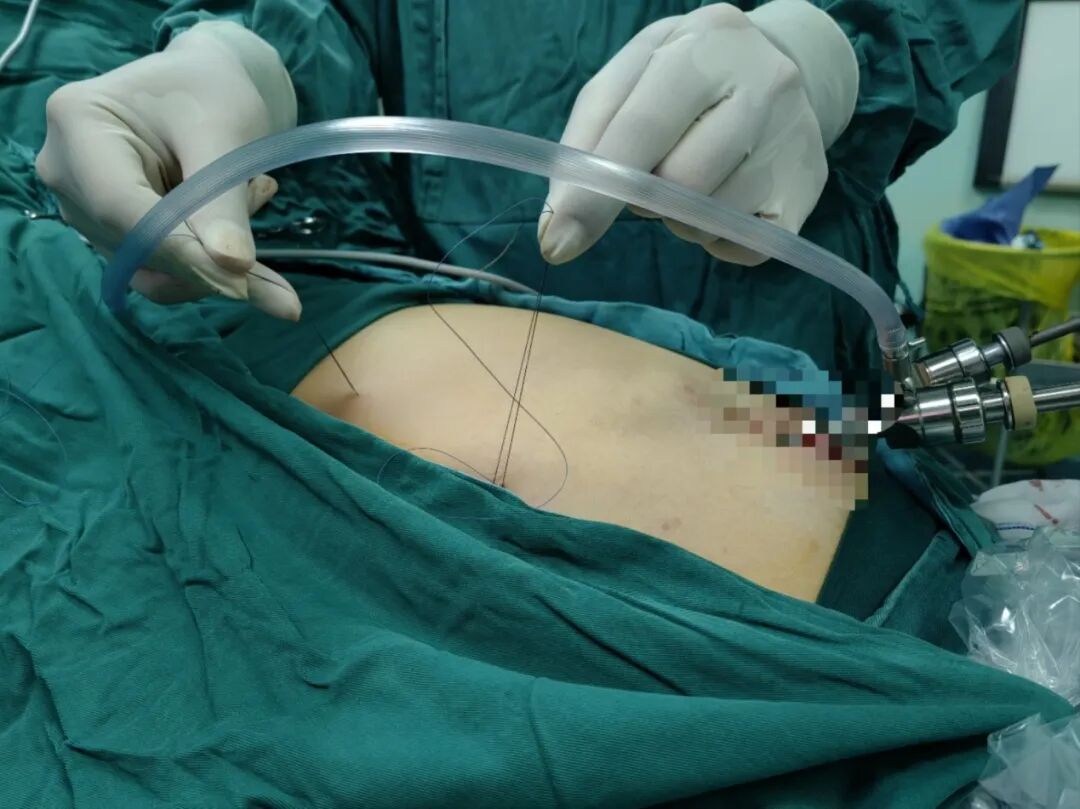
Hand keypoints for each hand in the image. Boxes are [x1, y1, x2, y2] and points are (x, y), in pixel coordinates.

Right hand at [36, 21, 301, 318]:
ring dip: (216, 253)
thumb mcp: (224, 131)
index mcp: (80, 125)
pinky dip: (212, 256)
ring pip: (155, 271)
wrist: (206, 87)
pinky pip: (167, 271)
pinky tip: (241, 206)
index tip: (241, 281)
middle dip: (208, 255)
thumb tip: (233, 267)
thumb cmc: (210, 90)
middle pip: (135, 249)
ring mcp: (86, 210)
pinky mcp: (114, 236)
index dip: (180, 251)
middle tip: (266, 205)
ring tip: (255, 189)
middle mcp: (67, 174)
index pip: (121, 209)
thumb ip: (223, 199)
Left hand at [538, 0, 857, 265]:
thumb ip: (585, 144)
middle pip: (681, 181)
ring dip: (681, 218)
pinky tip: (723, 202)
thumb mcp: (627, 84)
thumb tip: (557, 228)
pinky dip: (718, 238)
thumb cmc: (682, 82)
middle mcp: (764, 81)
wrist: (777, 67)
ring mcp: (795, 134)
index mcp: (704, 44)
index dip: (595, 191)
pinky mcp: (810, 185)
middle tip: (652, 176)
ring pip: (710, 218)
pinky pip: (745, 245)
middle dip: (647, 196)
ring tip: (692, 181)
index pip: (641, 127)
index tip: (557, 239)